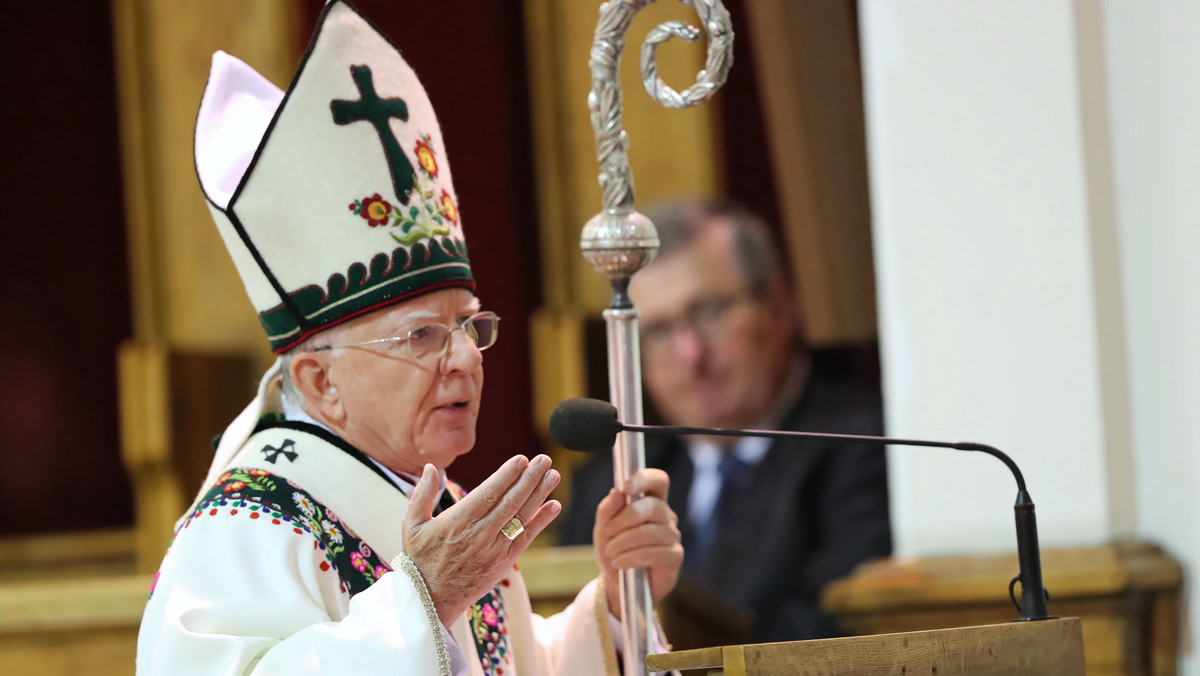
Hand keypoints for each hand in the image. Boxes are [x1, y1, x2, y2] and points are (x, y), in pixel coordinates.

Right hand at [402, 455, 560, 624]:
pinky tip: (554, 506)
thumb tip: (429, 467)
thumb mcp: (411, 525)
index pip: (489, 493)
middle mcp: (479, 534)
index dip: (507, 475)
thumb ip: (421, 494)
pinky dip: (541, 521)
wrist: (430, 599)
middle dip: (530, 478)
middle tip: (545, 460)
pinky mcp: (504, 562)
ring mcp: (494, 549)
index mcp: (457, 521)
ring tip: (553, 474)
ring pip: (521, 517)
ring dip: (539, 494)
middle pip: (511, 501)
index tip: (521, 459)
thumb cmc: (419, 559)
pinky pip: (526, 538)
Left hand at [593, 468, 681, 619]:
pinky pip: (653, 553)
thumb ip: (608, 509)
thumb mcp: (603, 529)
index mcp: (651, 501)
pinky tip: (619, 563)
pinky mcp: (674, 557)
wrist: (617, 585)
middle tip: (608, 531)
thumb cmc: (613, 550)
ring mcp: (672, 537)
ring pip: (650, 532)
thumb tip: (617, 491)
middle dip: (625, 518)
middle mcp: (666, 516)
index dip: (645, 479)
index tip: (626, 487)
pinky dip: (630, 558)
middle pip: (653, 506)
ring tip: (611, 553)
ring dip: (623, 542)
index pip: (659, 481)